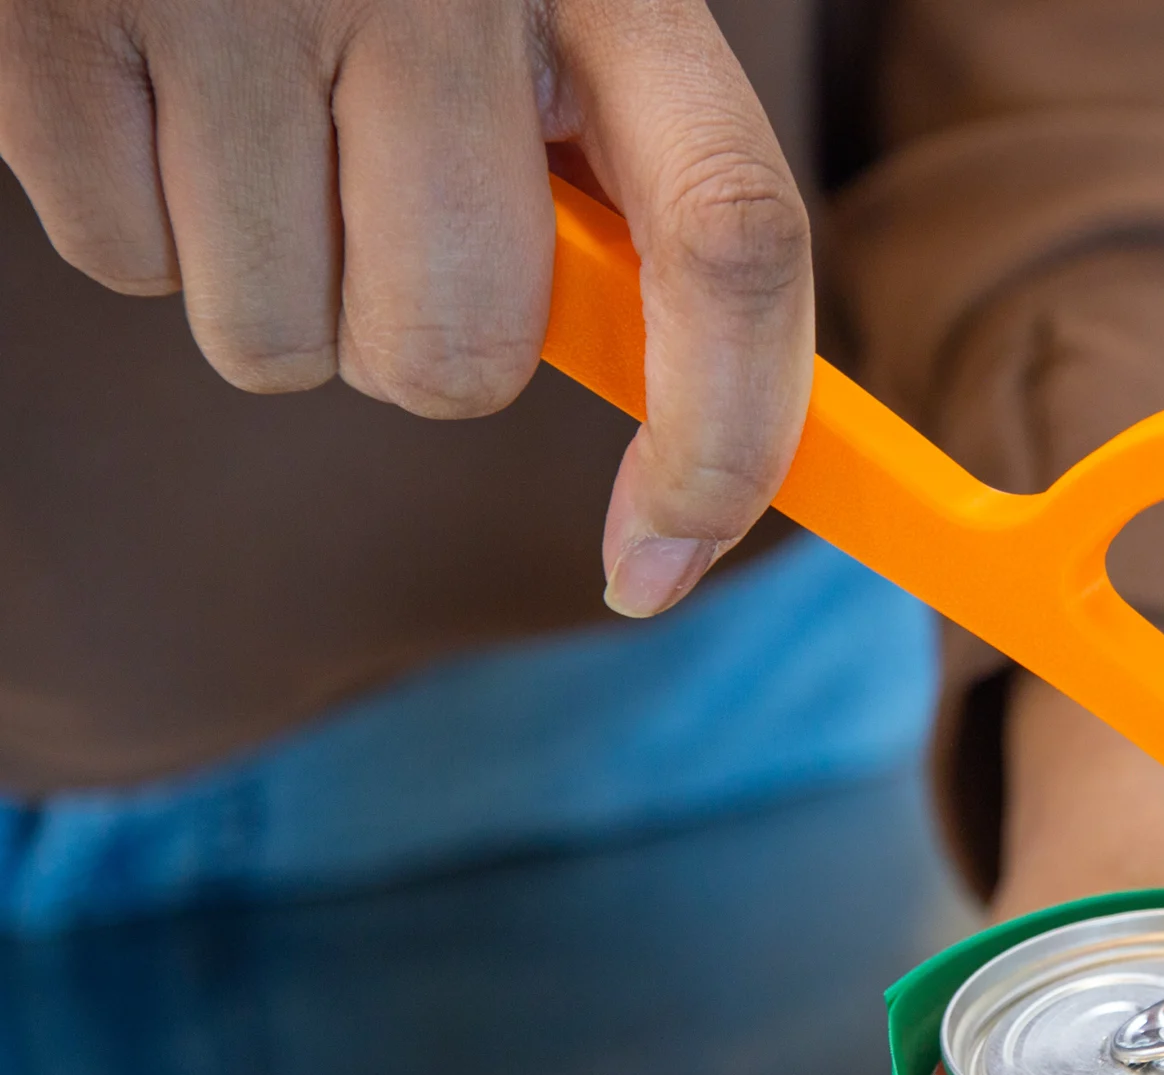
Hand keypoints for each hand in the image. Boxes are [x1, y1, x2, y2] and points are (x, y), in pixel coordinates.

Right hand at [0, 0, 813, 617]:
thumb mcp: (535, 11)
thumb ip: (616, 188)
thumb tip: (683, 471)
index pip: (735, 243)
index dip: (723, 442)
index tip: (654, 568)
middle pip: (457, 362)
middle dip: (413, 342)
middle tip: (370, 202)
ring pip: (279, 347)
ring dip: (267, 283)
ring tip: (244, 103)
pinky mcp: (57, 6)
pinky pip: (123, 260)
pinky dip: (138, 212)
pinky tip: (149, 73)